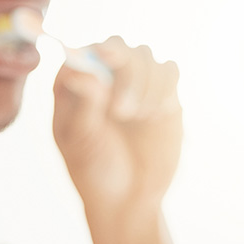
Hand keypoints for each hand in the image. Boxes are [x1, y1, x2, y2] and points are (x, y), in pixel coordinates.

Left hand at [52, 36, 182, 219]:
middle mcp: (103, 77)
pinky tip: (153, 115)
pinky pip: (170, 71)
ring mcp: (134, 83)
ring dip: (143, 85)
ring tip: (134, 119)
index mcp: (74, 86)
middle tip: (121, 112)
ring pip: (146, 55)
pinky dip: (164, 88)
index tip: (102, 64)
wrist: (129, 198)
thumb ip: (83, 106)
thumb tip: (80, 72)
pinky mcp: (163, 93)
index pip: (81, 52)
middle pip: (117, 46)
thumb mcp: (81, 142)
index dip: (93, 53)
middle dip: (124, 71)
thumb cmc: (93, 170)